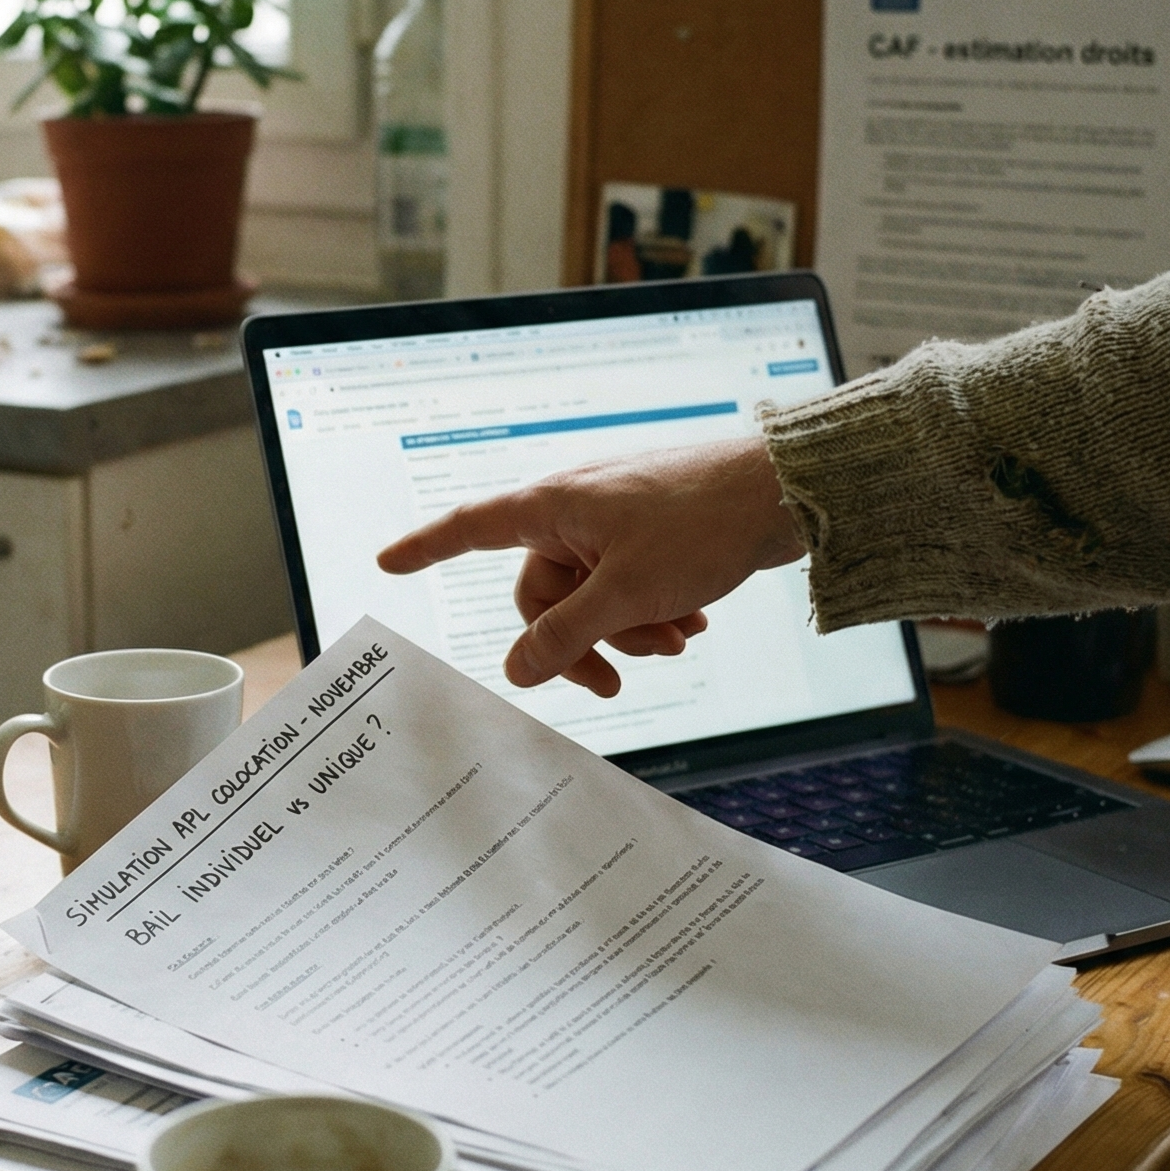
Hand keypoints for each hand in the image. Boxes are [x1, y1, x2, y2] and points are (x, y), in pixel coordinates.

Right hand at [376, 437, 805, 696]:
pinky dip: (653, 609)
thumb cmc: (701, 524)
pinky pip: (628, 582)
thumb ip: (566, 635)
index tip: (386, 562)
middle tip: (616, 679)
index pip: (469, 528)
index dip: (425, 548)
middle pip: (542, 590)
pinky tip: (693, 622)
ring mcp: (614, 519)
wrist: (782, 491)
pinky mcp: (650, 530)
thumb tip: (516, 670)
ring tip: (677, 640)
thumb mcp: (627, 594)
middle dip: (580, 637)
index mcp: (552, 507)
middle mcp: (574, 508)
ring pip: (593, 593)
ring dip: (628, 628)